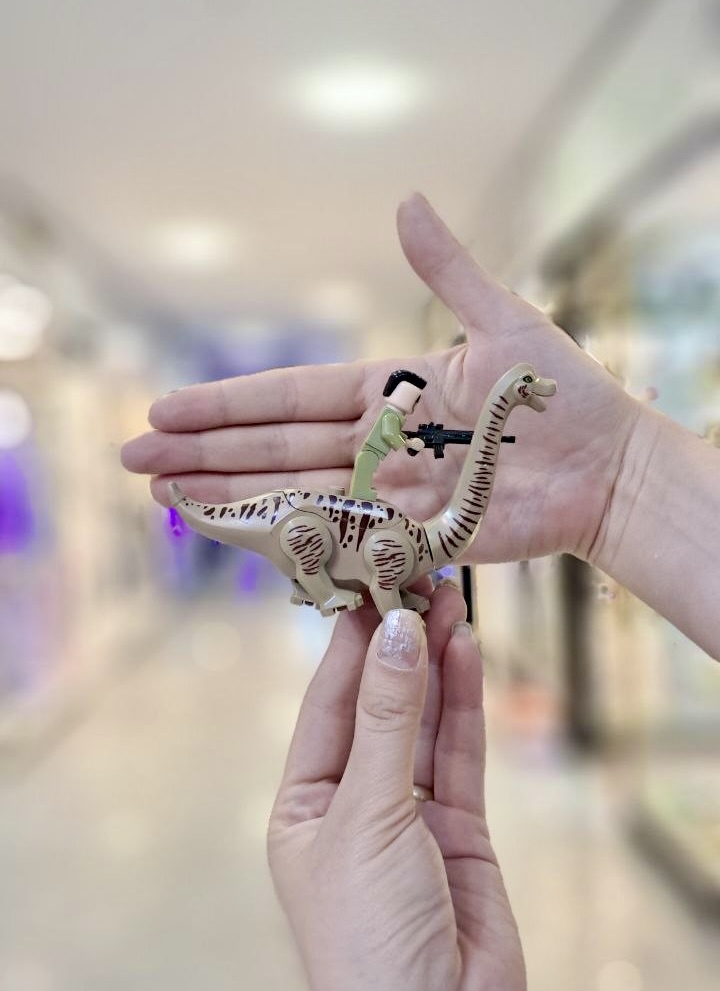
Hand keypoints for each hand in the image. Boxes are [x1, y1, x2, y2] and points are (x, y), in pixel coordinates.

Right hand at [121, 193, 639, 563]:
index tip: (166, 406)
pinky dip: (282, 536)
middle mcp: (376, 443)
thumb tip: (405, 202)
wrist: (606, 469)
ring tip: (161, 493)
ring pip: (290, 493)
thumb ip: (447, 272)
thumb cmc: (563, 393)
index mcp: (389, 391)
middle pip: (273, 448)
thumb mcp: (503, 322)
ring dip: (224, 493)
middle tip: (134, 456)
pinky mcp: (408, 536)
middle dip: (202, 452)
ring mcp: (387, 493)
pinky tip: (231, 532)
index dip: (227, 405)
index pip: (290, 397)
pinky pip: (334, 537)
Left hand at [268, 583, 524, 990]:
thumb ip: (388, 721)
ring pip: (424, 719)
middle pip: (379, 702)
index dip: (349, 641)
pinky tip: (465, 651)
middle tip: (419, 575)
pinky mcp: (461, 827)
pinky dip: (465, 701)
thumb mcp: (368, 815)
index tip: (369, 579)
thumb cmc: (369, 937)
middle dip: (397, 642)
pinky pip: (461, 751)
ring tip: (448, 597)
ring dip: (435, 661)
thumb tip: (393, 632)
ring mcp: (411, 812)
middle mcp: (355, 800)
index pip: (327, 702)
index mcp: (304, 803)